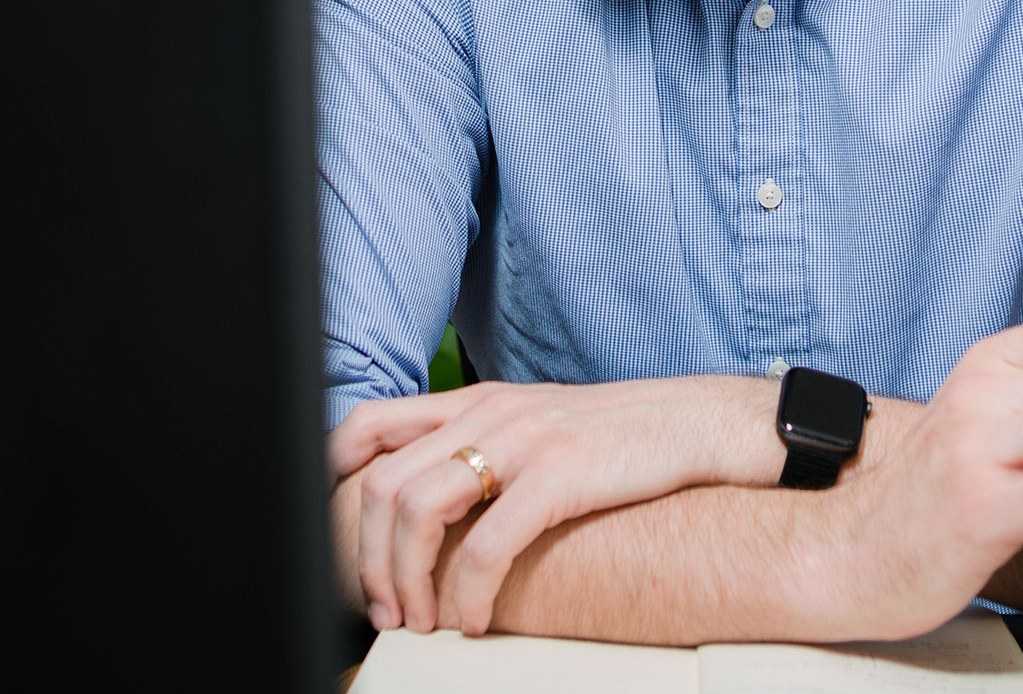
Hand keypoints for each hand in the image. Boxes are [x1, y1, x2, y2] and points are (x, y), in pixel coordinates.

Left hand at [328, 374, 776, 635]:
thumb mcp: (538, 425)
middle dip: (370, 561)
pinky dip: (465, 593)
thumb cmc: (619, 438)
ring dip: (408, 580)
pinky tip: (472, 619)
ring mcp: (521, 440)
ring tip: (424, 621)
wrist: (697, 424)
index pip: (369, 424)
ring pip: (419, 508)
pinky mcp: (558, 474)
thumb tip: (438, 499)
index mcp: (476, 401)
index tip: (326, 533)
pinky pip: (485, 543)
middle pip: (384, 483)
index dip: (329, 478)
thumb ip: (484, 448)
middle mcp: (487, 414)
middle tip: (387, 611)